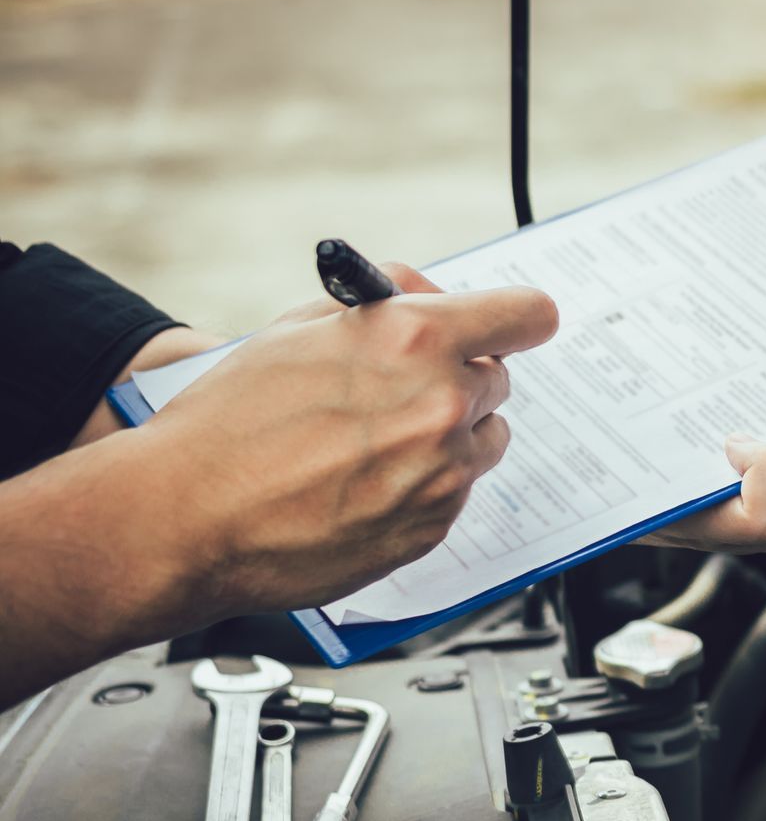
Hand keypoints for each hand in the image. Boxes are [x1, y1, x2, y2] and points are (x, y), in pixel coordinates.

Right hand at [132, 265, 557, 614]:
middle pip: (497, 380)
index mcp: (415, 338)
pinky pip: (455, 491)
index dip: (519, 319)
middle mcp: (442, 402)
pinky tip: (363, 485)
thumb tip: (428, 295)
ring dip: (450, 435)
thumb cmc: (229, 420)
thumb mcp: (297, 328)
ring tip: (376, 442)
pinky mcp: (436, 525)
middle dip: (459, 378)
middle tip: (404, 388)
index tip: (517, 325)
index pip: (522, 315)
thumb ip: (381, 304)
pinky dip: (424, 484)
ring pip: (483, 439)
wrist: (187, 516)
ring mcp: (444, 471)